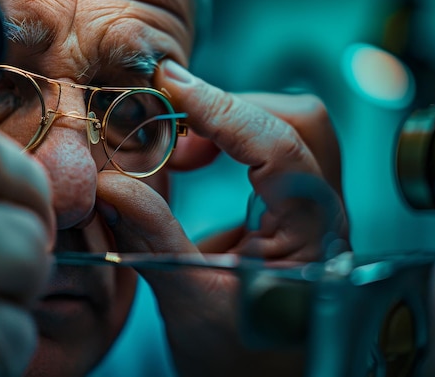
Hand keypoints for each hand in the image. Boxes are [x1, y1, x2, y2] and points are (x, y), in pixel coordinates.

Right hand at [94, 60, 348, 375]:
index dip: (221, 108)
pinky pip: (275, 149)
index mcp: (311, 237)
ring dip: (232, 122)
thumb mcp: (188, 298)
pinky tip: (196, 160)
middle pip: (299, 120)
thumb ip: (152, 237)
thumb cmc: (239, 361)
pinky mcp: (295, 208)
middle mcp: (323, 214)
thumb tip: (111, 184)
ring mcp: (314, 209)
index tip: (171, 84)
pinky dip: (231, 140)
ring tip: (180, 147)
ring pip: (291, 128)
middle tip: (174, 119)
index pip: (277, 145)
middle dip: (232, 107)